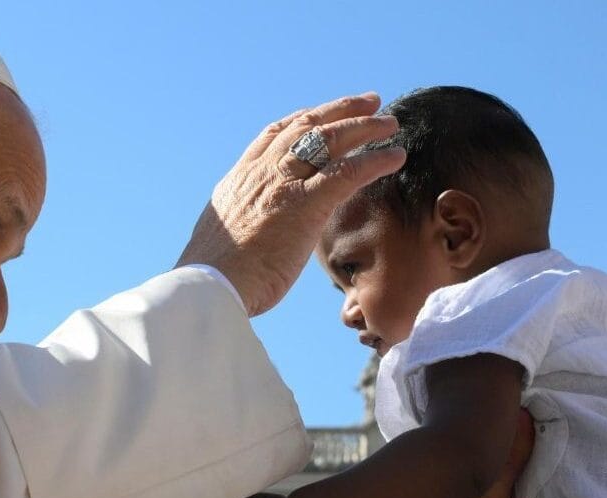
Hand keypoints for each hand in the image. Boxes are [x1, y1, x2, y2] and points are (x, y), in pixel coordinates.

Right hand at [176, 92, 404, 315]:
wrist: (210, 285)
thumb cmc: (216, 275)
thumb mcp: (224, 235)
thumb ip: (243, 222)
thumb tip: (249, 233)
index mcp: (241, 178)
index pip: (274, 135)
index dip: (302, 120)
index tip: (321, 114)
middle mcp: (262, 172)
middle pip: (306, 126)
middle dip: (340, 110)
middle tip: (369, 102)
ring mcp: (284, 184)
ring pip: (330, 139)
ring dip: (365, 127)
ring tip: (391, 124)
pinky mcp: (305, 204)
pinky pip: (348, 171)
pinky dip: (375, 160)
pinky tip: (396, 157)